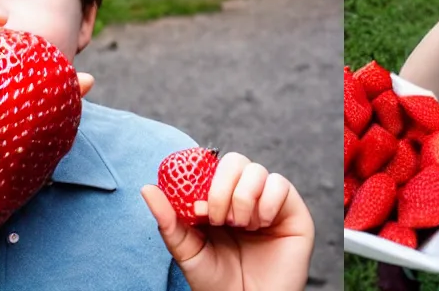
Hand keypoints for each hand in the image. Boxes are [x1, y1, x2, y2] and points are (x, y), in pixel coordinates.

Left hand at [141, 153, 313, 290]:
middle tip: (219, 219)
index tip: (196, 211)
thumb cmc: (218, 284)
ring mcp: (268, 202)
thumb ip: (169, 222)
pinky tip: (262, 224)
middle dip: (222, 188)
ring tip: (241, 225)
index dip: (202, 180)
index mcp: (219, 200)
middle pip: (234, 161)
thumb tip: (147, 188)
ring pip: (256, 169)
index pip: (211, 167)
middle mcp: (245, 196)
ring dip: (243, 197)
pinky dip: (267, 201)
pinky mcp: (292, 211)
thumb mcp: (188, 252)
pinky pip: (281, 184)